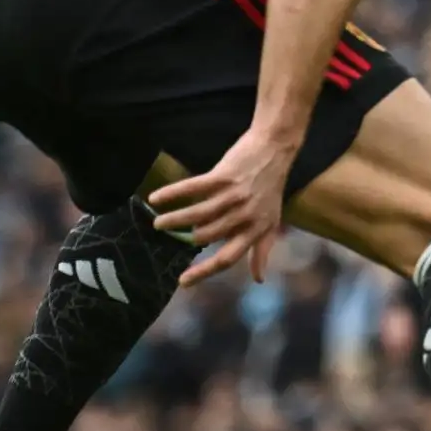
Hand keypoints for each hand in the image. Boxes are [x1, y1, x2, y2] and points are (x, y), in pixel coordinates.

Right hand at [149, 127, 295, 285]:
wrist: (276, 148)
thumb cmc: (271, 188)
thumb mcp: (271, 221)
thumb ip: (262, 250)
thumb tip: (259, 279)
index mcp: (256, 229)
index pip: (228, 258)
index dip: (204, 272)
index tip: (181, 282)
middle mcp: (246, 215)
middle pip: (206, 236)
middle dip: (184, 238)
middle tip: (167, 236)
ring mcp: (235, 195)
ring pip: (197, 215)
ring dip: (173, 220)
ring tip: (157, 223)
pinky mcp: (224, 175)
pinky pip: (192, 187)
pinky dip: (172, 193)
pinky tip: (155, 198)